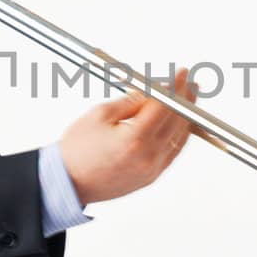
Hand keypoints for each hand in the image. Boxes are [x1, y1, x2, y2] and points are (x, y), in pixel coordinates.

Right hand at [58, 68, 198, 205]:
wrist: (67, 182)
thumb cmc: (77, 149)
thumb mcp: (100, 114)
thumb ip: (132, 101)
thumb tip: (154, 91)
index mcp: (134, 139)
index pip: (165, 106)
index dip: (176, 87)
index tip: (181, 74)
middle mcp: (148, 157)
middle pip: (177, 121)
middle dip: (185, 99)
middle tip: (189, 83)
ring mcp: (152, 170)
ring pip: (179, 138)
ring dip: (186, 116)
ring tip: (189, 99)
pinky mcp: (150, 178)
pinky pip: (172, 153)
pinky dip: (179, 136)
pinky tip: (181, 124)